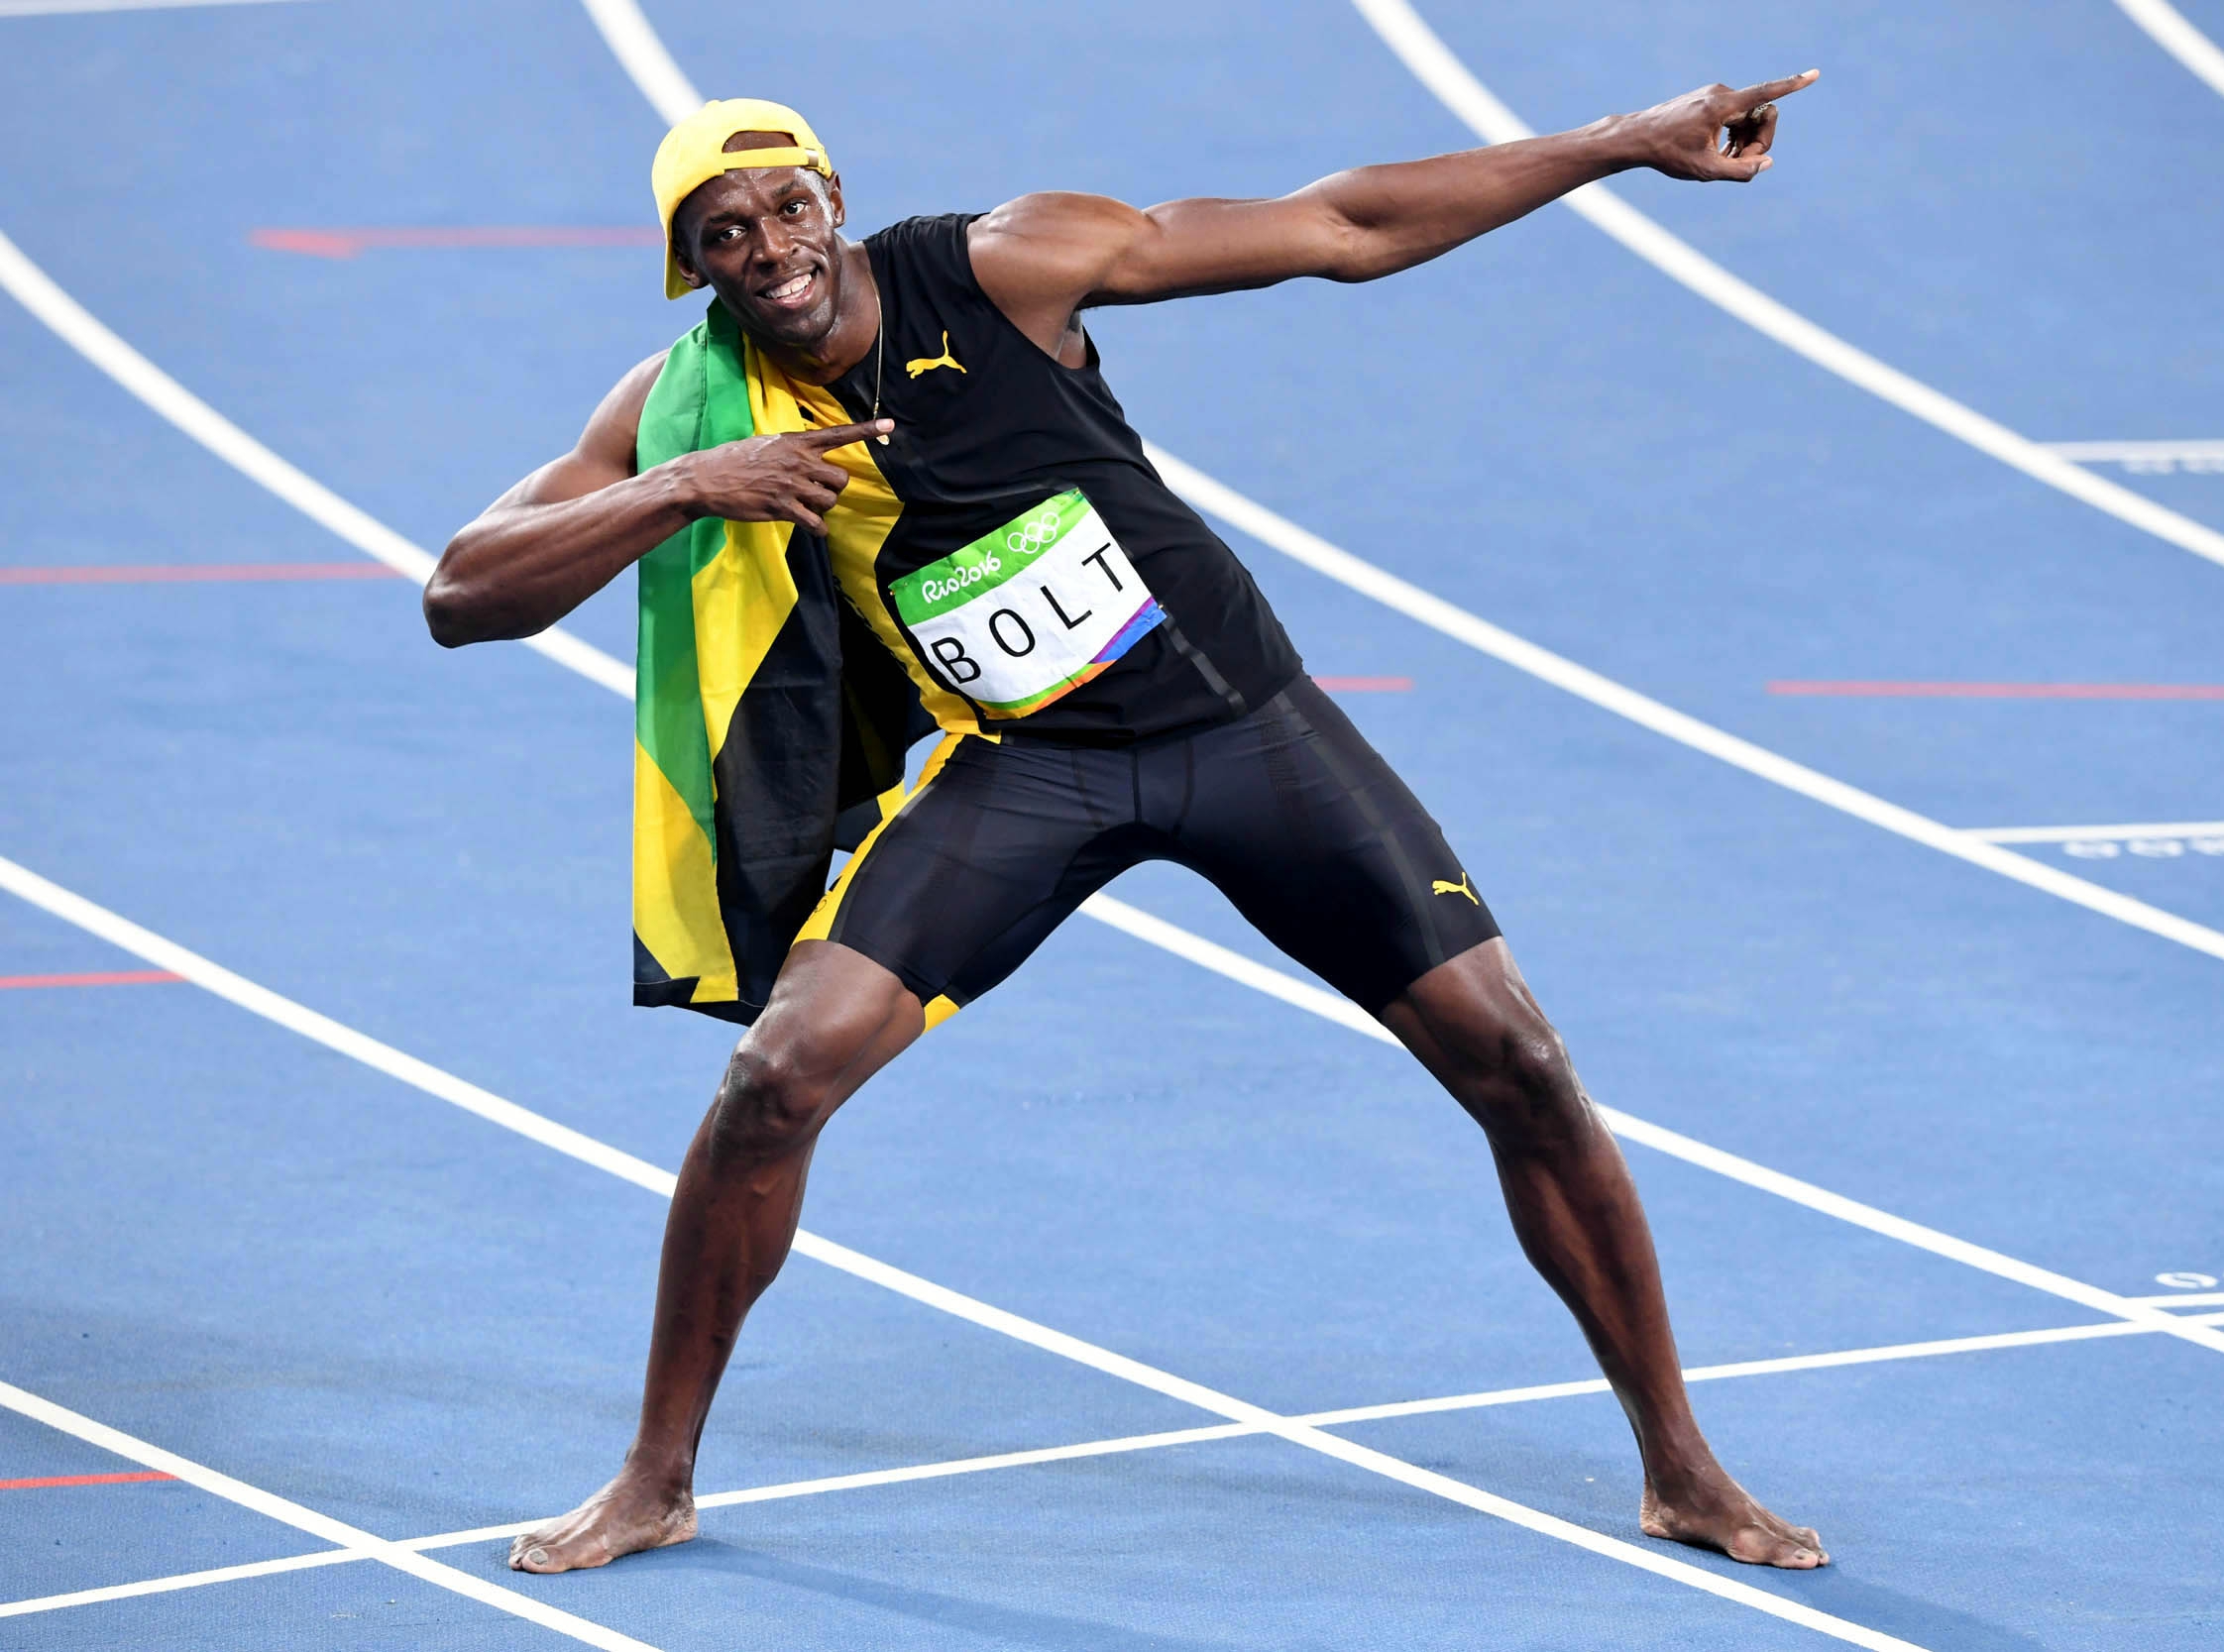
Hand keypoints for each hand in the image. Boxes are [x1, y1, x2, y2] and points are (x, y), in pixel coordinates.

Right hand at [679, 419, 892, 531]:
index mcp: (796, 442)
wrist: (706, 479)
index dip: (867, 430)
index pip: (838, 434)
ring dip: (822, 508)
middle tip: (816, 492)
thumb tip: (808, 458)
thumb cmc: (733, 460)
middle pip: (840, 478)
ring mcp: (791, 484)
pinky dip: (818, 529)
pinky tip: (811, 528)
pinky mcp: (783, 507)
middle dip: (833, 488)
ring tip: (805, 507)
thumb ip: (792, 450)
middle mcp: (798, 461)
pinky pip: (816, 523)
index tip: (891, 424)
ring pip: (830, 501)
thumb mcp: (766, 444)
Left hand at [1627, 70, 1818, 182]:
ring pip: (1747, 118)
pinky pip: (1735, 117)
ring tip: (1724, 162)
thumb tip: (1766, 164)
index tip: (1814, 74)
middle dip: (1757, 142)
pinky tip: (1720, 154)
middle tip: (1739, 165)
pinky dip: (1734, 136)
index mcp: (1722, 105)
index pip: (1765, 93)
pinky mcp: (1708, 101)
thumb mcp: (1704, 170)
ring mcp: (1714, 96)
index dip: (1792, 86)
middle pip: (1760, 115)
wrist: (1637, 138)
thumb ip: (1739, 171)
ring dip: (1744, 142)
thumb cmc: (1667, 154)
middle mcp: (1721, 94)